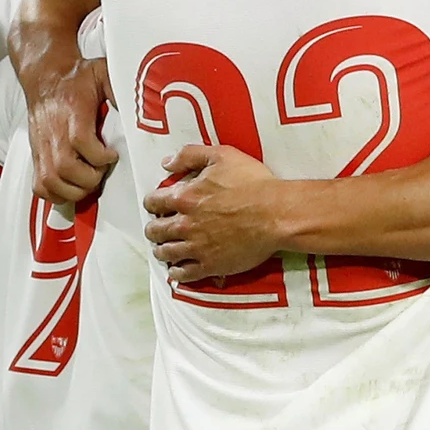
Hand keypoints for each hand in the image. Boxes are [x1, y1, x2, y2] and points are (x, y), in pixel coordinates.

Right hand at [27, 57, 115, 204]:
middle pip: (65, 168)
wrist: (45, 76)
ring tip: (88, 183)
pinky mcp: (36, 155)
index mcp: (71, 112)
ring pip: (50, 181)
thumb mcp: (102, 73)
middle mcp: (53, 132)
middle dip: (89, 179)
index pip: (81, 141)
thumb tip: (142, 104)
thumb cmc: (76, 78)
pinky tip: (70, 188)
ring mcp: (42, 146)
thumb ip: (119, 89)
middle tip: (101, 173)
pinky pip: (39, 186)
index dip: (99, 156)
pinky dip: (55, 195)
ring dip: (73, 191)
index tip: (112, 155)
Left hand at [143, 143, 289, 281]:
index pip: (153, 202)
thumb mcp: (222, 156)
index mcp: (185, 197)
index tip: (157, 206)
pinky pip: (183, 274)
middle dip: (154, 228)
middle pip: (155, 230)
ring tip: (164, 249)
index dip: (153, 203)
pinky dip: (176, 272)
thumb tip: (167, 163)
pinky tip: (177, 269)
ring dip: (162, 250)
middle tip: (158, 229)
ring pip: (165, 253)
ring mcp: (196, 247)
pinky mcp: (210, 265)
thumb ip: (190, 155)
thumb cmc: (254, 184)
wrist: (277, 214)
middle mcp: (185, 224)